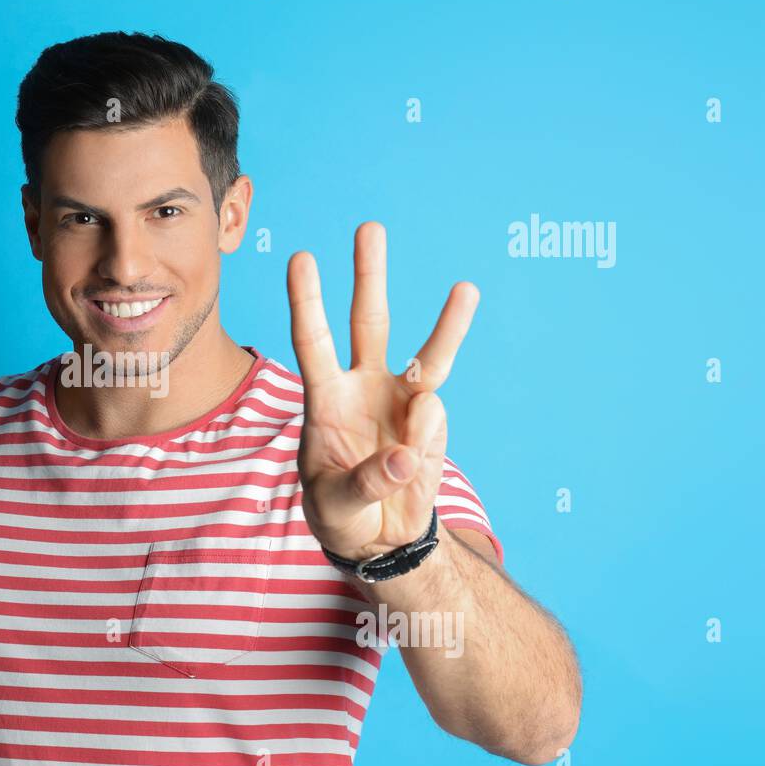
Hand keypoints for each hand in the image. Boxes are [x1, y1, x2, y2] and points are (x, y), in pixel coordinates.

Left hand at [286, 222, 479, 561]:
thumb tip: (405, 453)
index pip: (313, 341)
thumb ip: (365, 482)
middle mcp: (364, 388)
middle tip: (370, 227)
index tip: (300, 257)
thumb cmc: (341, 515)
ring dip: (447, 323)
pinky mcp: (432, 423)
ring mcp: (402, 401)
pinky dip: (425, 437)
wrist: (378, 538)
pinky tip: (408, 462)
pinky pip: (435, 419)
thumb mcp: (336, 507)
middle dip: (369, 275)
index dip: (306, 301)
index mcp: (325, 399)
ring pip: (427, 353)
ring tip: (466, 289)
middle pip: (370, 322)